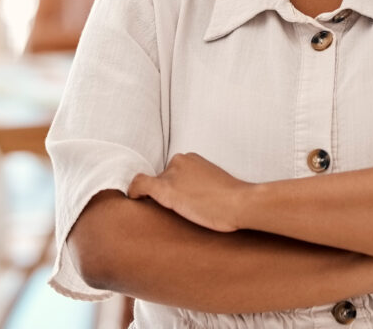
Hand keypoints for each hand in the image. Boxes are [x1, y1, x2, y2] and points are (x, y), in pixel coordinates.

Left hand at [128, 153, 251, 232]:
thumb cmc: (235, 199)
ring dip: (159, 198)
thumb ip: (203, 184)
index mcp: (192, 158)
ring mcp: (172, 174)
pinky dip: (134, 191)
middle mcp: (179, 161)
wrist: (239, 203)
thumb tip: (198, 197)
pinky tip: (133, 199)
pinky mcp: (165, 188)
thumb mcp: (218, 184)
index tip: (178, 199)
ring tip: (169, 214)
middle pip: (164, 178)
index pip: (174, 172)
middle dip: (168, 193)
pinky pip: (140, 185)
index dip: (175, 186)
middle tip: (179, 210)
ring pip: (156, 186)